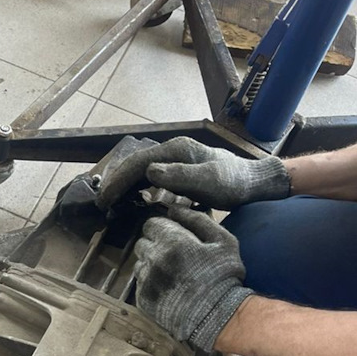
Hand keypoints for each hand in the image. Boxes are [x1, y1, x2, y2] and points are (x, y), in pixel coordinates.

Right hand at [98, 136, 288, 209]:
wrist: (253, 183)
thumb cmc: (233, 183)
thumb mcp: (209, 181)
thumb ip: (180, 176)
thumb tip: (149, 172)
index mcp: (176, 150)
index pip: (138, 163)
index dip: (119, 181)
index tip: (106, 200)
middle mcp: (173, 152)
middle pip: (136, 165)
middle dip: (117, 183)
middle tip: (103, 205)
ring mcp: (176, 161)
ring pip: (141, 171)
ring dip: (125, 186)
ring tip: (113, 205)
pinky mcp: (180, 171)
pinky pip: (151, 179)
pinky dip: (138, 189)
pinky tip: (134, 202)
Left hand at [134, 206, 252, 351]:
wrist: (218, 318)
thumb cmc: (224, 277)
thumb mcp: (223, 241)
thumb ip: (197, 220)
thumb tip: (174, 209)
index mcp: (171, 241)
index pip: (152, 224)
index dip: (163, 228)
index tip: (174, 237)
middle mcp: (153, 259)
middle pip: (142, 243)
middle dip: (155, 246)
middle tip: (175, 257)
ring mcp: (146, 280)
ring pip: (140, 264)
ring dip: (151, 265)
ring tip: (172, 275)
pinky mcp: (143, 300)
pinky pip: (140, 284)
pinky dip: (151, 284)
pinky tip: (169, 289)